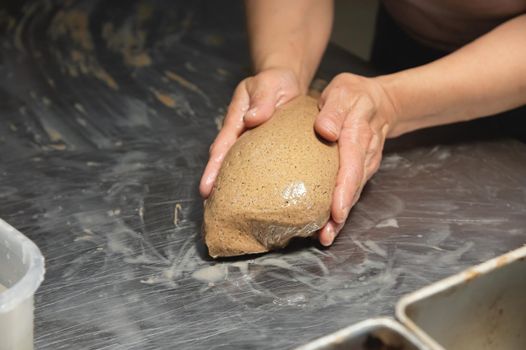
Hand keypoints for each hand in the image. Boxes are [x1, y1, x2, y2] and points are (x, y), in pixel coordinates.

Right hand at [200, 68, 302, 197]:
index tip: (206, 187)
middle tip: (212, 209)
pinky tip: (261, 203)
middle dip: (217, 185)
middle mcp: (240, 137)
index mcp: (236, 122)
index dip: (213, 168)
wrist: (286, 84)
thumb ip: (262, 99)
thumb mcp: (269, 84)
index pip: (222, 147)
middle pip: (225, 164)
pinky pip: (259, 169)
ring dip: (234, 188)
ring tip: (232, 213)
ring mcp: (251, 146)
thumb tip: (253, 119)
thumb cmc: (275, 83)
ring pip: (240, 170)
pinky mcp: (266, 152)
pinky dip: (257, 185)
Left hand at [314, 73, 398, 245]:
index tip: (337, 212)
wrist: (379, 101)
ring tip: (325, 236)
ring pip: (354, 194)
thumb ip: (333, 110)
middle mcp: (364, 155)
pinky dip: (341, 208)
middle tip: (326, 235)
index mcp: (358, 135)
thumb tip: (325, 130)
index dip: (344, 191)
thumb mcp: (342, 92)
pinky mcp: (361, 170)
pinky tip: (329, 223)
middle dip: (341, 215)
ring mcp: (365, 165)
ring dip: (341, 217)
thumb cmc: (355, 95)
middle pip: (354, 189)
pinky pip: (352, 190)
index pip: (352, 167)